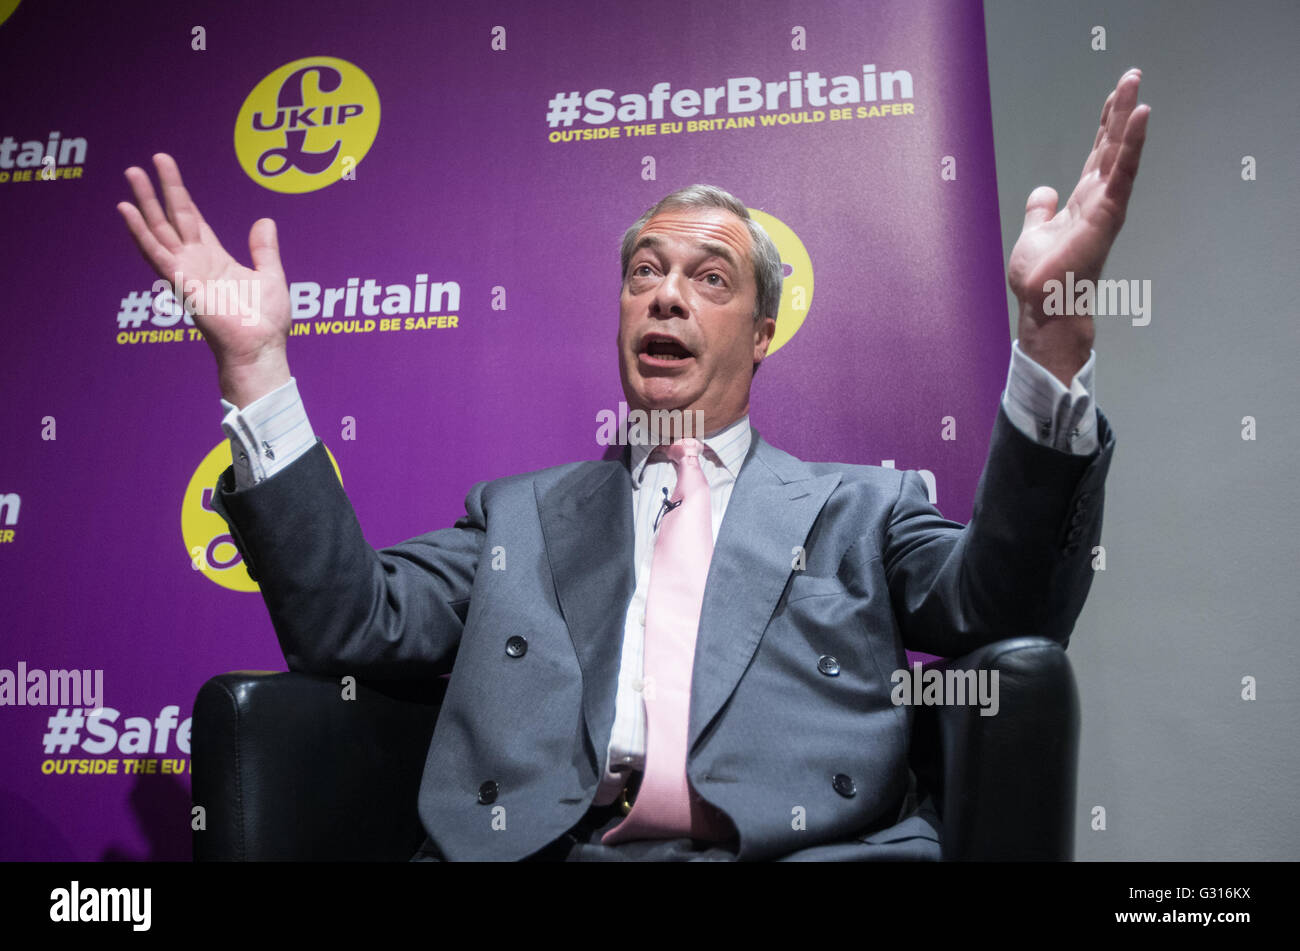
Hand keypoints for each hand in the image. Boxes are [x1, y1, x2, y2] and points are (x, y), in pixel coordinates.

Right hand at [117, 153, 291, 406]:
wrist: (260, 349)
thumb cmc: (265, 322)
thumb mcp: (270, 275)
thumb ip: (263, 249)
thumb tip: (265, 221)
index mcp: (214, 259)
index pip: (192, 219)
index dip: (180, 195)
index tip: (167, 168)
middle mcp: (195, 262)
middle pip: (172, 218)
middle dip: (160, 190)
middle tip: (146, 161)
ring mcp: (185, 272)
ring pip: (159, 229)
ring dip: (144, 202)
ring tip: (132, 173)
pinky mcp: (181, 283)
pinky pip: (156, 254)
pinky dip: (140, 232)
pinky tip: (127, 210)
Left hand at [1007, 68, 1149, 384]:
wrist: (1043, 306)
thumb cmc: (1042, 279)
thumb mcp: (1033, 234)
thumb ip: (1040, 211)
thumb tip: (1043, 192)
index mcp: (1083, 201)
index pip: (1098, 154)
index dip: (1107, 125)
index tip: (1117, 96)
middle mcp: (1099, 199)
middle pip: (1112, 146)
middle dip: (1122, 111)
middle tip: (1133, 76)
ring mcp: (1105, 205)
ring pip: (1120, 153)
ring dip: (1129, 119)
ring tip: (1137, 86)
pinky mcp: (1107, 214)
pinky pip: (1122, 172)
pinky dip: (1132, 145)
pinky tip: (1139, 118)